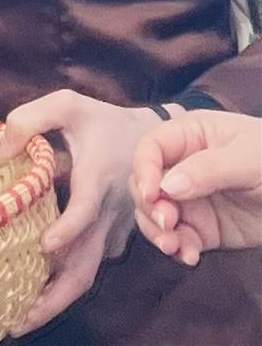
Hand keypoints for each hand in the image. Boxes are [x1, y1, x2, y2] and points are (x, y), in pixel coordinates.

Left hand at [3, 89, 167, 332]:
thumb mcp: (68, 103)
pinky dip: (62, 285)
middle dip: (53, 297)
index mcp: (96, 180)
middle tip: (16, 321)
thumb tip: (3, 150)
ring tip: (16, 321)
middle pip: (85, 267)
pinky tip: (30, 296)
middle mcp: (107, 215)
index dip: (66, 230)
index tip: (44, 247)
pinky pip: (87, 266)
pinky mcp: (111, 239)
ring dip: (55, 300)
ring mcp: (112, 232)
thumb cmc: (103, 120)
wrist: (156, 139)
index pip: (83, 212)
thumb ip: (31, 118)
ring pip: (86, 275)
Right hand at [130, 110, 261, 264]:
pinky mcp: (205, 229)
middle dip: (150, 206)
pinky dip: (179, 249)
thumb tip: (167, 187)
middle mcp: (183, 168)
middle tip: (167, 223)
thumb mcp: (249, 158)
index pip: (151, 149)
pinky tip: (189, 257)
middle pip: (147, 185)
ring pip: (156, 215)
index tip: (153, 194)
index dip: (145, 170)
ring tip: (175, 246)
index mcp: (190, 137)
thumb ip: (208, 168)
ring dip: (159, 232)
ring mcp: (193, 200)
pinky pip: (181, 239)